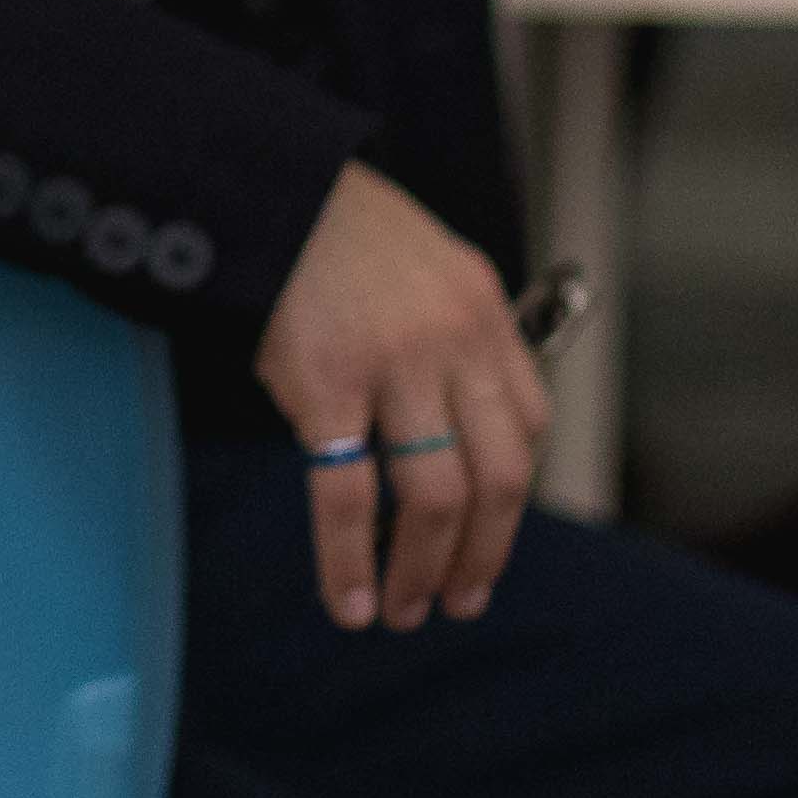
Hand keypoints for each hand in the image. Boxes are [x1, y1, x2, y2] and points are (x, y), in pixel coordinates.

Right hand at [251, 162, 546, 632]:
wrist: (269, 185)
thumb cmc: (339, 233)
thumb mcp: (427, 269)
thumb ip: (453, 340)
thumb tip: (455, 429)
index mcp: (484, 315)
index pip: (528, 428)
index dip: (510, 500)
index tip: (486, 539)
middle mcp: (455, 343)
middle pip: (498, 480)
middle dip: (481, 556)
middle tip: (458, 602)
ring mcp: (395, 365)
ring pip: (435, 498)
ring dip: (423, 570)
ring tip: (404, 612)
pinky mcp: (328, 384)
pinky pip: (347, 494)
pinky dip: (350, 561)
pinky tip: (350, 601)